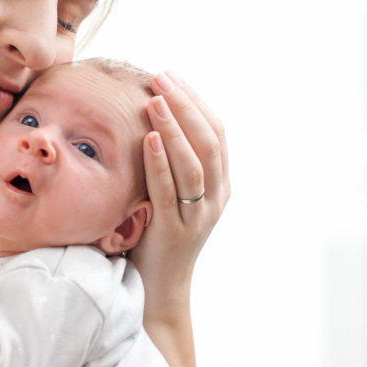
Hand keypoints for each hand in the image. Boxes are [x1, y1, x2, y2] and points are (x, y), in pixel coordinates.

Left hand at [132, 70, 229, 319]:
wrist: (158, 290)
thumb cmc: (156, 234)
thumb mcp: (169, 192)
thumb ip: (169, 162)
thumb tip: (148, 115)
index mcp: (219, 183)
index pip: (216, 132)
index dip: (195, 100)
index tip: (170, 76)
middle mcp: (217, 197)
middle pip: (209, 141)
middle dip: (186, 105)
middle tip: (162, 78)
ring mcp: (199, 215)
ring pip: (194, 163)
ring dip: (174, 127)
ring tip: (156, 99)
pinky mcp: (175, 231)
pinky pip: (170, 191)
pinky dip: (159, 162)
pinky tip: (146, 138)